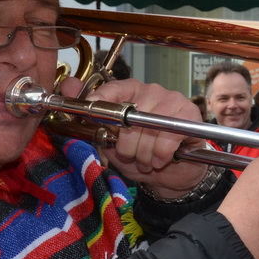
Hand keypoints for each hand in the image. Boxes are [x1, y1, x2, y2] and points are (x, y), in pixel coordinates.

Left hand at [70, 75, 208, 197]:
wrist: (172, 174)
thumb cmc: (141, 153)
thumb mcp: (110, 140)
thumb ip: (91, 114)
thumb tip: (68, 85)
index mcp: (131, 92)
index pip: (113, 88)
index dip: (101, 100)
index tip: (92, 115)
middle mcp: (152, 91)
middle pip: (130, 117)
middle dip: (126, 145)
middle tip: (131, 156)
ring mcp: (173, 101)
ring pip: (149, 129)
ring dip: (144, 154)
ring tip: (147, 160)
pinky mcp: (190, 115)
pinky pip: (168, 137)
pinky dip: (161, 155)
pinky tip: (161, 160)